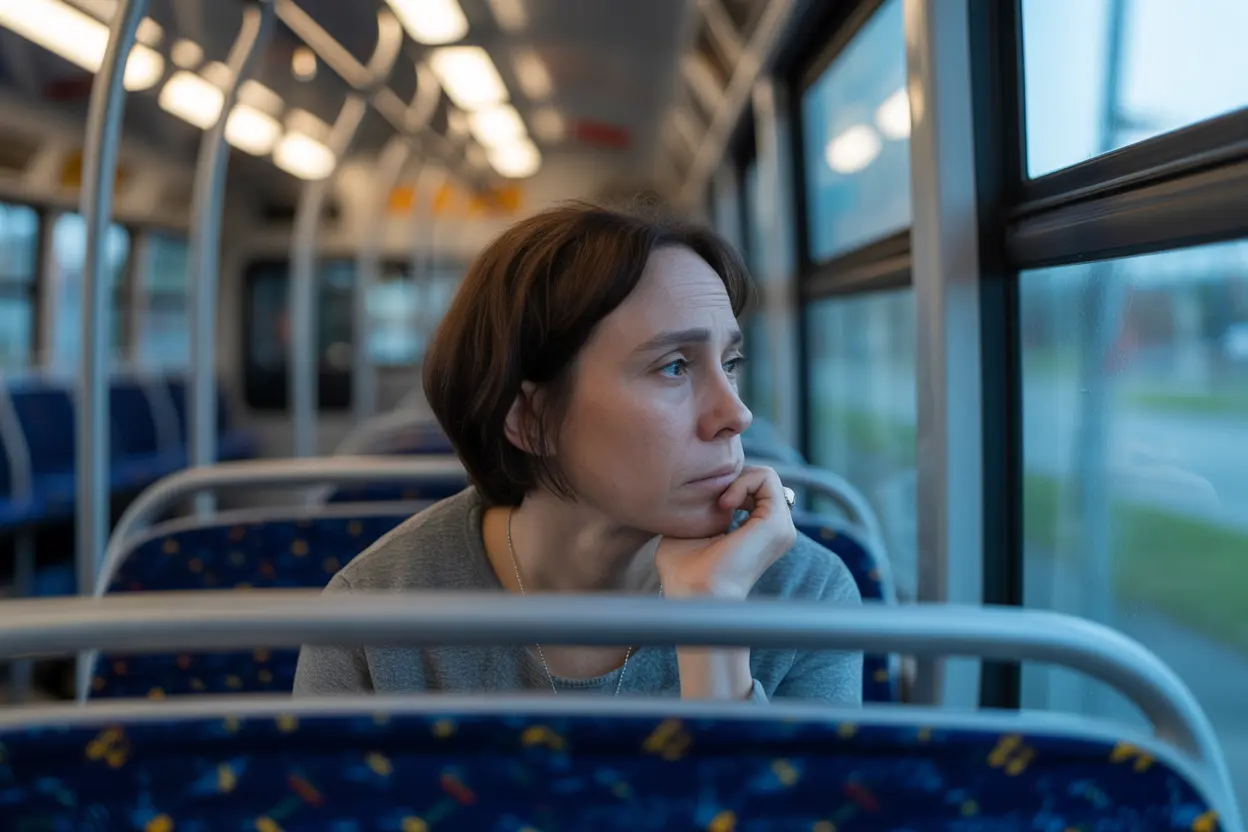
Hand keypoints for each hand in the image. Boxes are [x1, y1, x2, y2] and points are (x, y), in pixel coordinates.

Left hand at [654, 465, 796, 598]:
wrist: (694, 594)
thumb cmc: (684, 571)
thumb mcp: (690, 528)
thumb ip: (700, 507)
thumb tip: (696, 485)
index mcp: (759, 532)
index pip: (752, 490)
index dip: (727, 484)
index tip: (706, 501)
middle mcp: (774, 530)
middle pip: (759, 480)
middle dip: (732, 479)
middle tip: (712, 500)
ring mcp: (780, 527)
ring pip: (765, 476)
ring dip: (736, 479)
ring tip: (719, 503)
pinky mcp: (776, 522)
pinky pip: (767, 478)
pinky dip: (742, 481)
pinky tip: (724, 503)